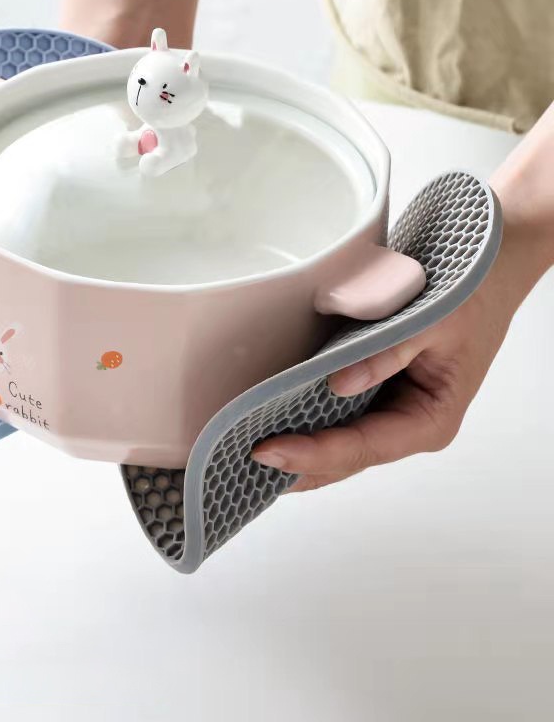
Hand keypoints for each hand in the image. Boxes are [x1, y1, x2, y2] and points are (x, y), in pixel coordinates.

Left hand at [252, 107, 553, 491]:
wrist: (490, 267)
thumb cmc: (471, 294)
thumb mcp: (434, 321)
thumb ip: (387, 353)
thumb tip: (338, 383)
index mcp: (429, 418)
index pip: (362, 448)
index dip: (313, 454)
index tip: (266, 452)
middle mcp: (408, 423)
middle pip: (346, 458)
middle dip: (298, 465)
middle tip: (241, 466)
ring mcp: (392, 410)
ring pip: (340, 445)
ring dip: (301, 452)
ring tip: (248, 459)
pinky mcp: (378, 392)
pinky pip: (339, 418)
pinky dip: (309, 425)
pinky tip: (276, 426)